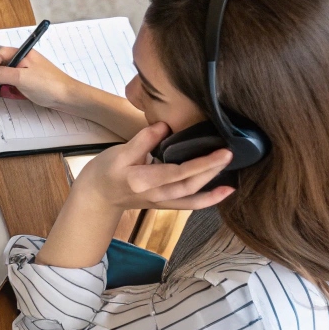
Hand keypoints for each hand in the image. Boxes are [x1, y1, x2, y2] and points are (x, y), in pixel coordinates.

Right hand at [0, 46, 75, 105]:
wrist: (69, 97)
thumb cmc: (49, 85)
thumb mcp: (20, 78)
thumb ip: (0, 74)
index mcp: (23, 53)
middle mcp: (24, 59)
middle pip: (1, 63)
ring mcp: (28, 70)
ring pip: (7, 74)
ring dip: (5, 84)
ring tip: (10, 92)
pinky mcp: (31, 81)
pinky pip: (15, 82)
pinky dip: (13, 89)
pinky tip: (18, 95)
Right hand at [73, 122, 235, 213]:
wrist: (97, 197)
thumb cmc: (105, 171)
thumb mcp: (119, 152)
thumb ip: (144, 140)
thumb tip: (166, 125)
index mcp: (142, 180)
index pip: (178, 172)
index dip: (202, 163)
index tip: (221, 150)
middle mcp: (155, 194)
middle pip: (189, 184)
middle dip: (212, 170)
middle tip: (230, 153)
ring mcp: (161, 202)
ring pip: (192, 196)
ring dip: (214, 185)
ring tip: (231, 169)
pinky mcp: (165, 204)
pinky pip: (190, 205)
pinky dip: (209, 199)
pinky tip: (225, 191)